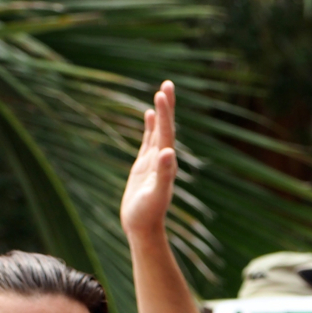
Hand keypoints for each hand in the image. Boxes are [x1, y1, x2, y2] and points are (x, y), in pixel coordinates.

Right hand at [120, 81, 176, 239]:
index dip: (166, 114)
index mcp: (166, 164)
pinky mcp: (145, 166)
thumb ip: (163, 174)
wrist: (143, 228)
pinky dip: (151, 127)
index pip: (167, 134)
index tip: (163, 93)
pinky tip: (150, 115)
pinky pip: (149, 141)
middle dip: (168, 107)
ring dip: (162, 114)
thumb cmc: (148, 214)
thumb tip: (168, 153)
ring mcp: (154, 162)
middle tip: (168, 83)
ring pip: (159, 132)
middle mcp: (163, 160)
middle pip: (167, 128)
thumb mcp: (155, 194)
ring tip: (162, 92)